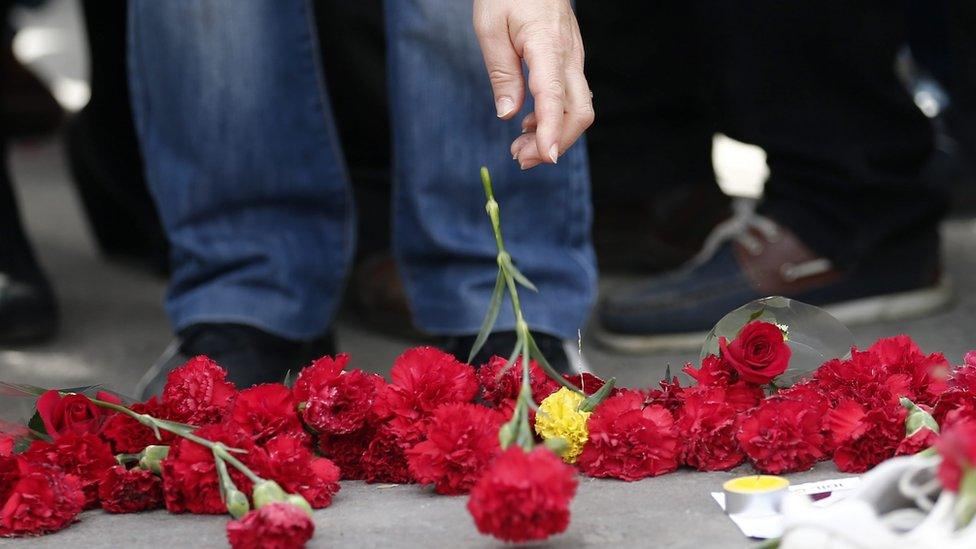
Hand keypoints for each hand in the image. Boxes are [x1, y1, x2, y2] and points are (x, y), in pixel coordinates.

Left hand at [473, 0, 592, 168]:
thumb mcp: (490, 28)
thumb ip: (502, 73)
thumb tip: (508, 114)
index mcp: (548, 46)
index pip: (555, 97)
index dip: (551, 131)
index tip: (546, 157)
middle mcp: (569, 56)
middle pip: (578, 112)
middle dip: (553, 143)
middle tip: (519, 158)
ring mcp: (574, 60)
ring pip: (577, 109)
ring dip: (552, 135)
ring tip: (519, 148)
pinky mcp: (570, 62)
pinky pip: (571, 98)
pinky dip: (554, 119)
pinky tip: (529, 125)